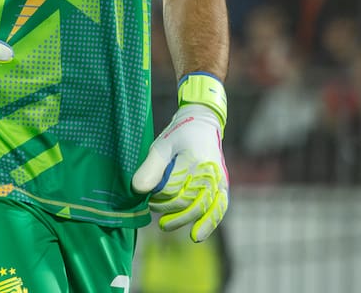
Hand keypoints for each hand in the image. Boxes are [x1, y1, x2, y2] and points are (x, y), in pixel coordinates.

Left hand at [132, 104, 228, 241]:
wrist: (203, 125)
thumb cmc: (178, 135)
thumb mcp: (161, 146)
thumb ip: (150, 168)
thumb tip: (137, 190)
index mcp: (193, 158)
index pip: (173, 187)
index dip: (158, 195)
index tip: (148, 194)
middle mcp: (210, 170)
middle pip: (189, 200)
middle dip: (168, 208)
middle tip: (152, 207)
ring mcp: (219, 178)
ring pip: (205, 207)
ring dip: (184, 219)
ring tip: (164, 225)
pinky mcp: (223, 185)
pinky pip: (219, 207)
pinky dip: (209, 222)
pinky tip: (197, 235)